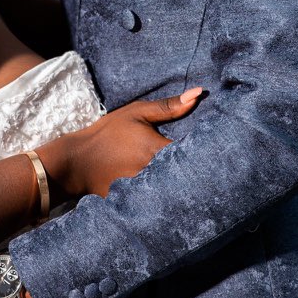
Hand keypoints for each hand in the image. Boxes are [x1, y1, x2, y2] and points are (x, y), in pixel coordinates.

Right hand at [41, 87, 203, 200]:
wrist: (77, 163)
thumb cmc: (107, 133)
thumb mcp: (136, 113)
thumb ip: (169, 106)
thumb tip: (200, 93)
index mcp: (159, 149)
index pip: (197, 152)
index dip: (209, 150)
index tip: (220, 145)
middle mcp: (158, 173)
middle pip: (191, 173)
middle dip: (201, 169)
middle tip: (216, 167)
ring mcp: (149, 191)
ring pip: (179, 188)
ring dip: (186, 183)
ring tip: (201, 180)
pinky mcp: (141, 203)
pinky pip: (163, 201)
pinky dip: (170, 196)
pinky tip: (174, 192)